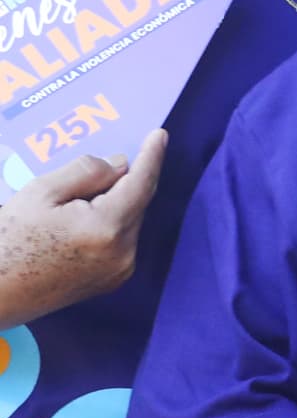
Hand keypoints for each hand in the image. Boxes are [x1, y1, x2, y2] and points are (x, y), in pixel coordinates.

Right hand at [0, 132, 164, 328]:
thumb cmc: (8, 241)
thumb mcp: (40, 193)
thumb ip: (86, 172)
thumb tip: (121, 165)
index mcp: (107, 228)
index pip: (141, 184)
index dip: (152, 157)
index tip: (160, 136)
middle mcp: (123, 253)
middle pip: (136, 203)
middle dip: (124, 181)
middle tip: (102, 165)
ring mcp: (119, 271)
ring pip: (128, 222)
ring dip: (114, 203)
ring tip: (75, 201)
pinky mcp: (110, 281)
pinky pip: (120, 241)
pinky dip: (109, 224)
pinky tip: (78, 221)